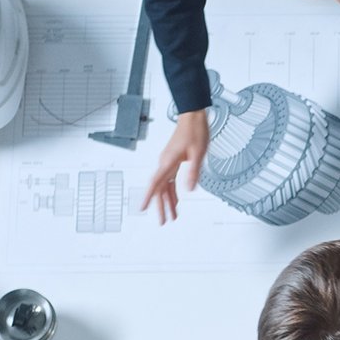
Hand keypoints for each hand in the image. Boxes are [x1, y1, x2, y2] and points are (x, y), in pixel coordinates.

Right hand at [140, 110, 209, 224]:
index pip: (155, 183)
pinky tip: (176, 201)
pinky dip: (172, 193)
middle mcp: (165, 164)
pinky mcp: (173, 162)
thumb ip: (193, 172)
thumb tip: (189, 190)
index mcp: (167, 162)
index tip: (141, 208)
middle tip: (163, 222)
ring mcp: (168, 163)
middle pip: (159, 189)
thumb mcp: (198, 153)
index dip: (148, 197)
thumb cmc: (195, 132)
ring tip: (172, 217)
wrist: (193, 117)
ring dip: (167, 202)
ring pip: (165, 187)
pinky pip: (170, 181)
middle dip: (160, 206)